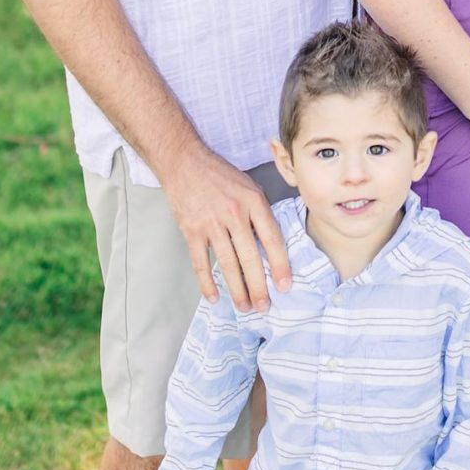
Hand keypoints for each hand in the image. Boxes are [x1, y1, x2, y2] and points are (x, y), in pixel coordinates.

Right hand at [161, 143, 291, 311]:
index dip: (280, 264)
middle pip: (250, 257)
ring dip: (237, 289)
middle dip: (259, 286)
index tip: (285, 285)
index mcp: (253, 201)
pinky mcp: (191, 230)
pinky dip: (207, 282)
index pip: (272, 238)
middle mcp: (234, 213)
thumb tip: (272, 246)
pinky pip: (201, 262)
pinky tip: (214, 297)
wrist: (184, 162)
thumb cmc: (220, 175)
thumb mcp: (249, 187)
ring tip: (245, 307)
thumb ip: (261, 213)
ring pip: (227, 264)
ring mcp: (211, 223)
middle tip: (264, 306)